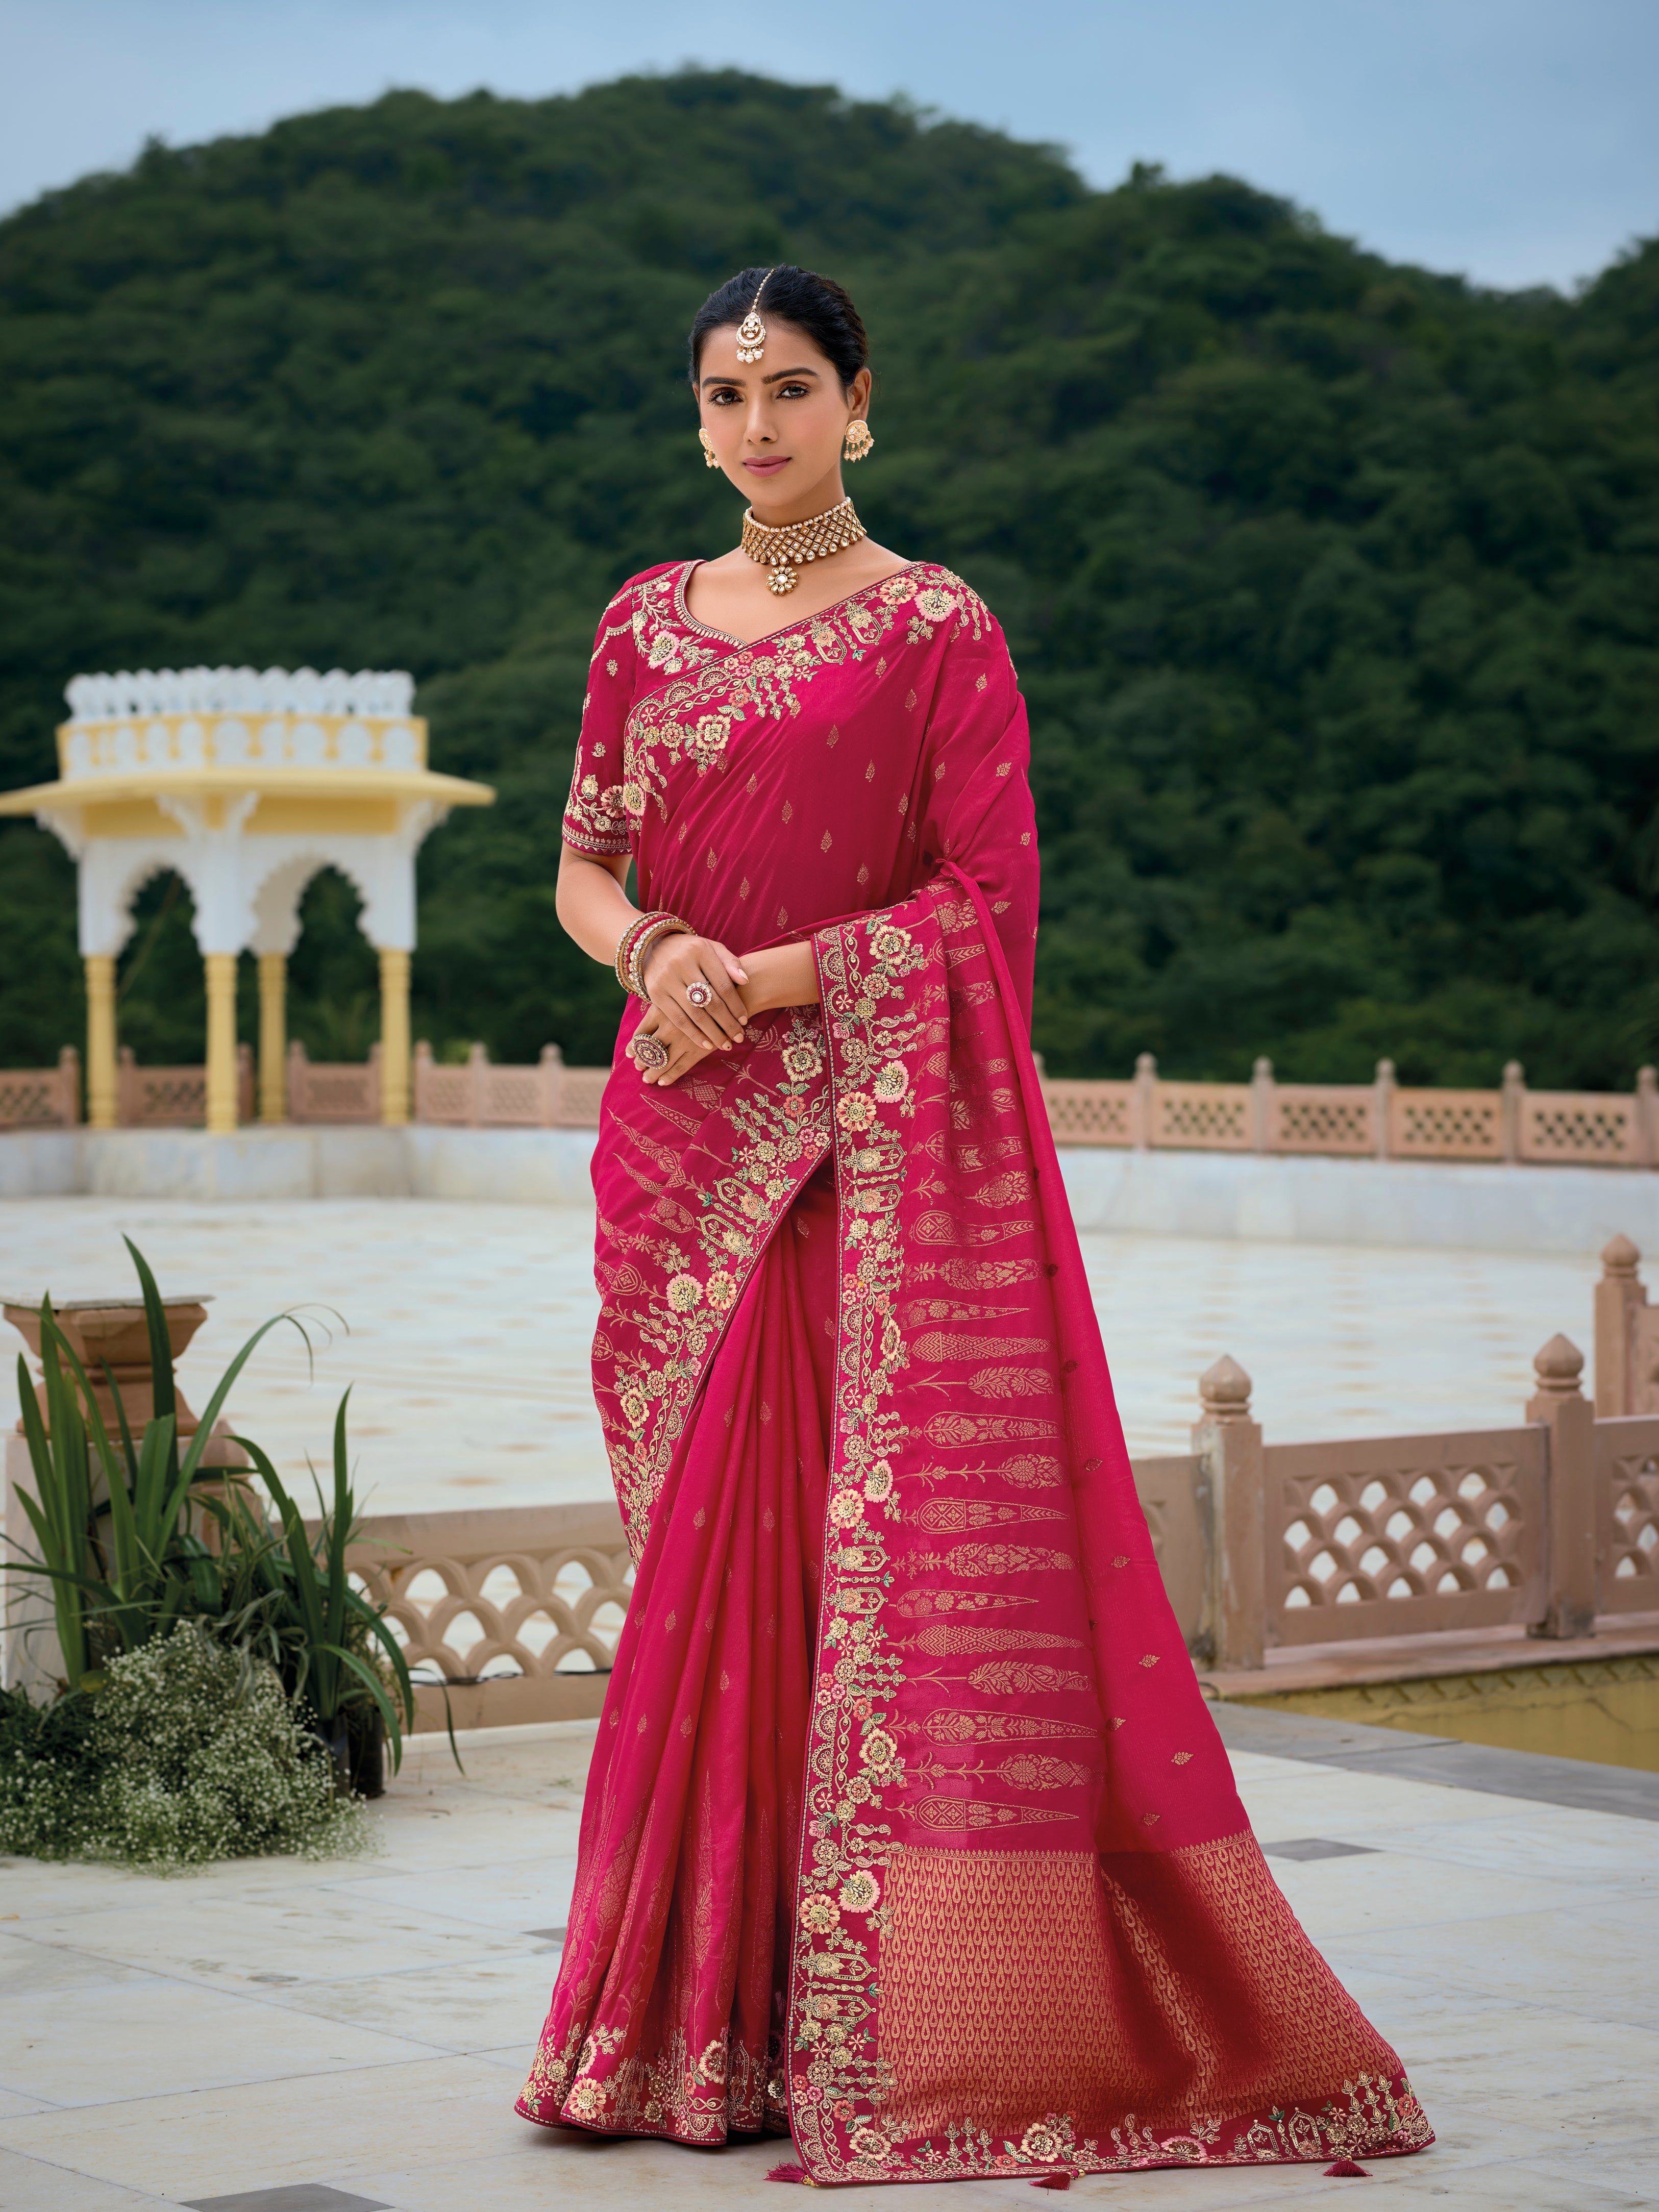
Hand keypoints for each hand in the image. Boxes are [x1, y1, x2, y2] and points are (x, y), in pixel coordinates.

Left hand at [630, 1006, 711, 1087]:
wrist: (726, 1001)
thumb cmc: (696, 999)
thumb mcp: (674, 999)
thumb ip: (660, 1012)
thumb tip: (645, 1031)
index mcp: (659, 1011)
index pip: (639, 1034)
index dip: (632, 1047)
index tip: (630, 1054)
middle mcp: (669, 1025)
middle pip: (648, 1050)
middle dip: (641, 1062)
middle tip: (638, 1068)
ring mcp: (683, 1039)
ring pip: (662, 1062)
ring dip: (652, 1073)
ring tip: (647, 1079)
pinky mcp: (698, 1049)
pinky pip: (680, 1068)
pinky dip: (669, 1076)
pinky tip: (662, 1082)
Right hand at [639, 931, 749, 1054]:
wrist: (654, 946)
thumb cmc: (691, 951)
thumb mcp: (712, 948)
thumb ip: (730, 962)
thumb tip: (745, 981)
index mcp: (700, 951)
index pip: (723, 985)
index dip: (736, 1005)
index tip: (745, 1020)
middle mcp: (681, 964)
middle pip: (710, 1001)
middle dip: (727, 1023)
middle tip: (739, 1037)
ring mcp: (666, 980)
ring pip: (695, 1013)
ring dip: (712, 1033)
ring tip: (725, 1044)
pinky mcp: (655, 993)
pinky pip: (678, 1019)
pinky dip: (693, 1034)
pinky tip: (705, 1044)